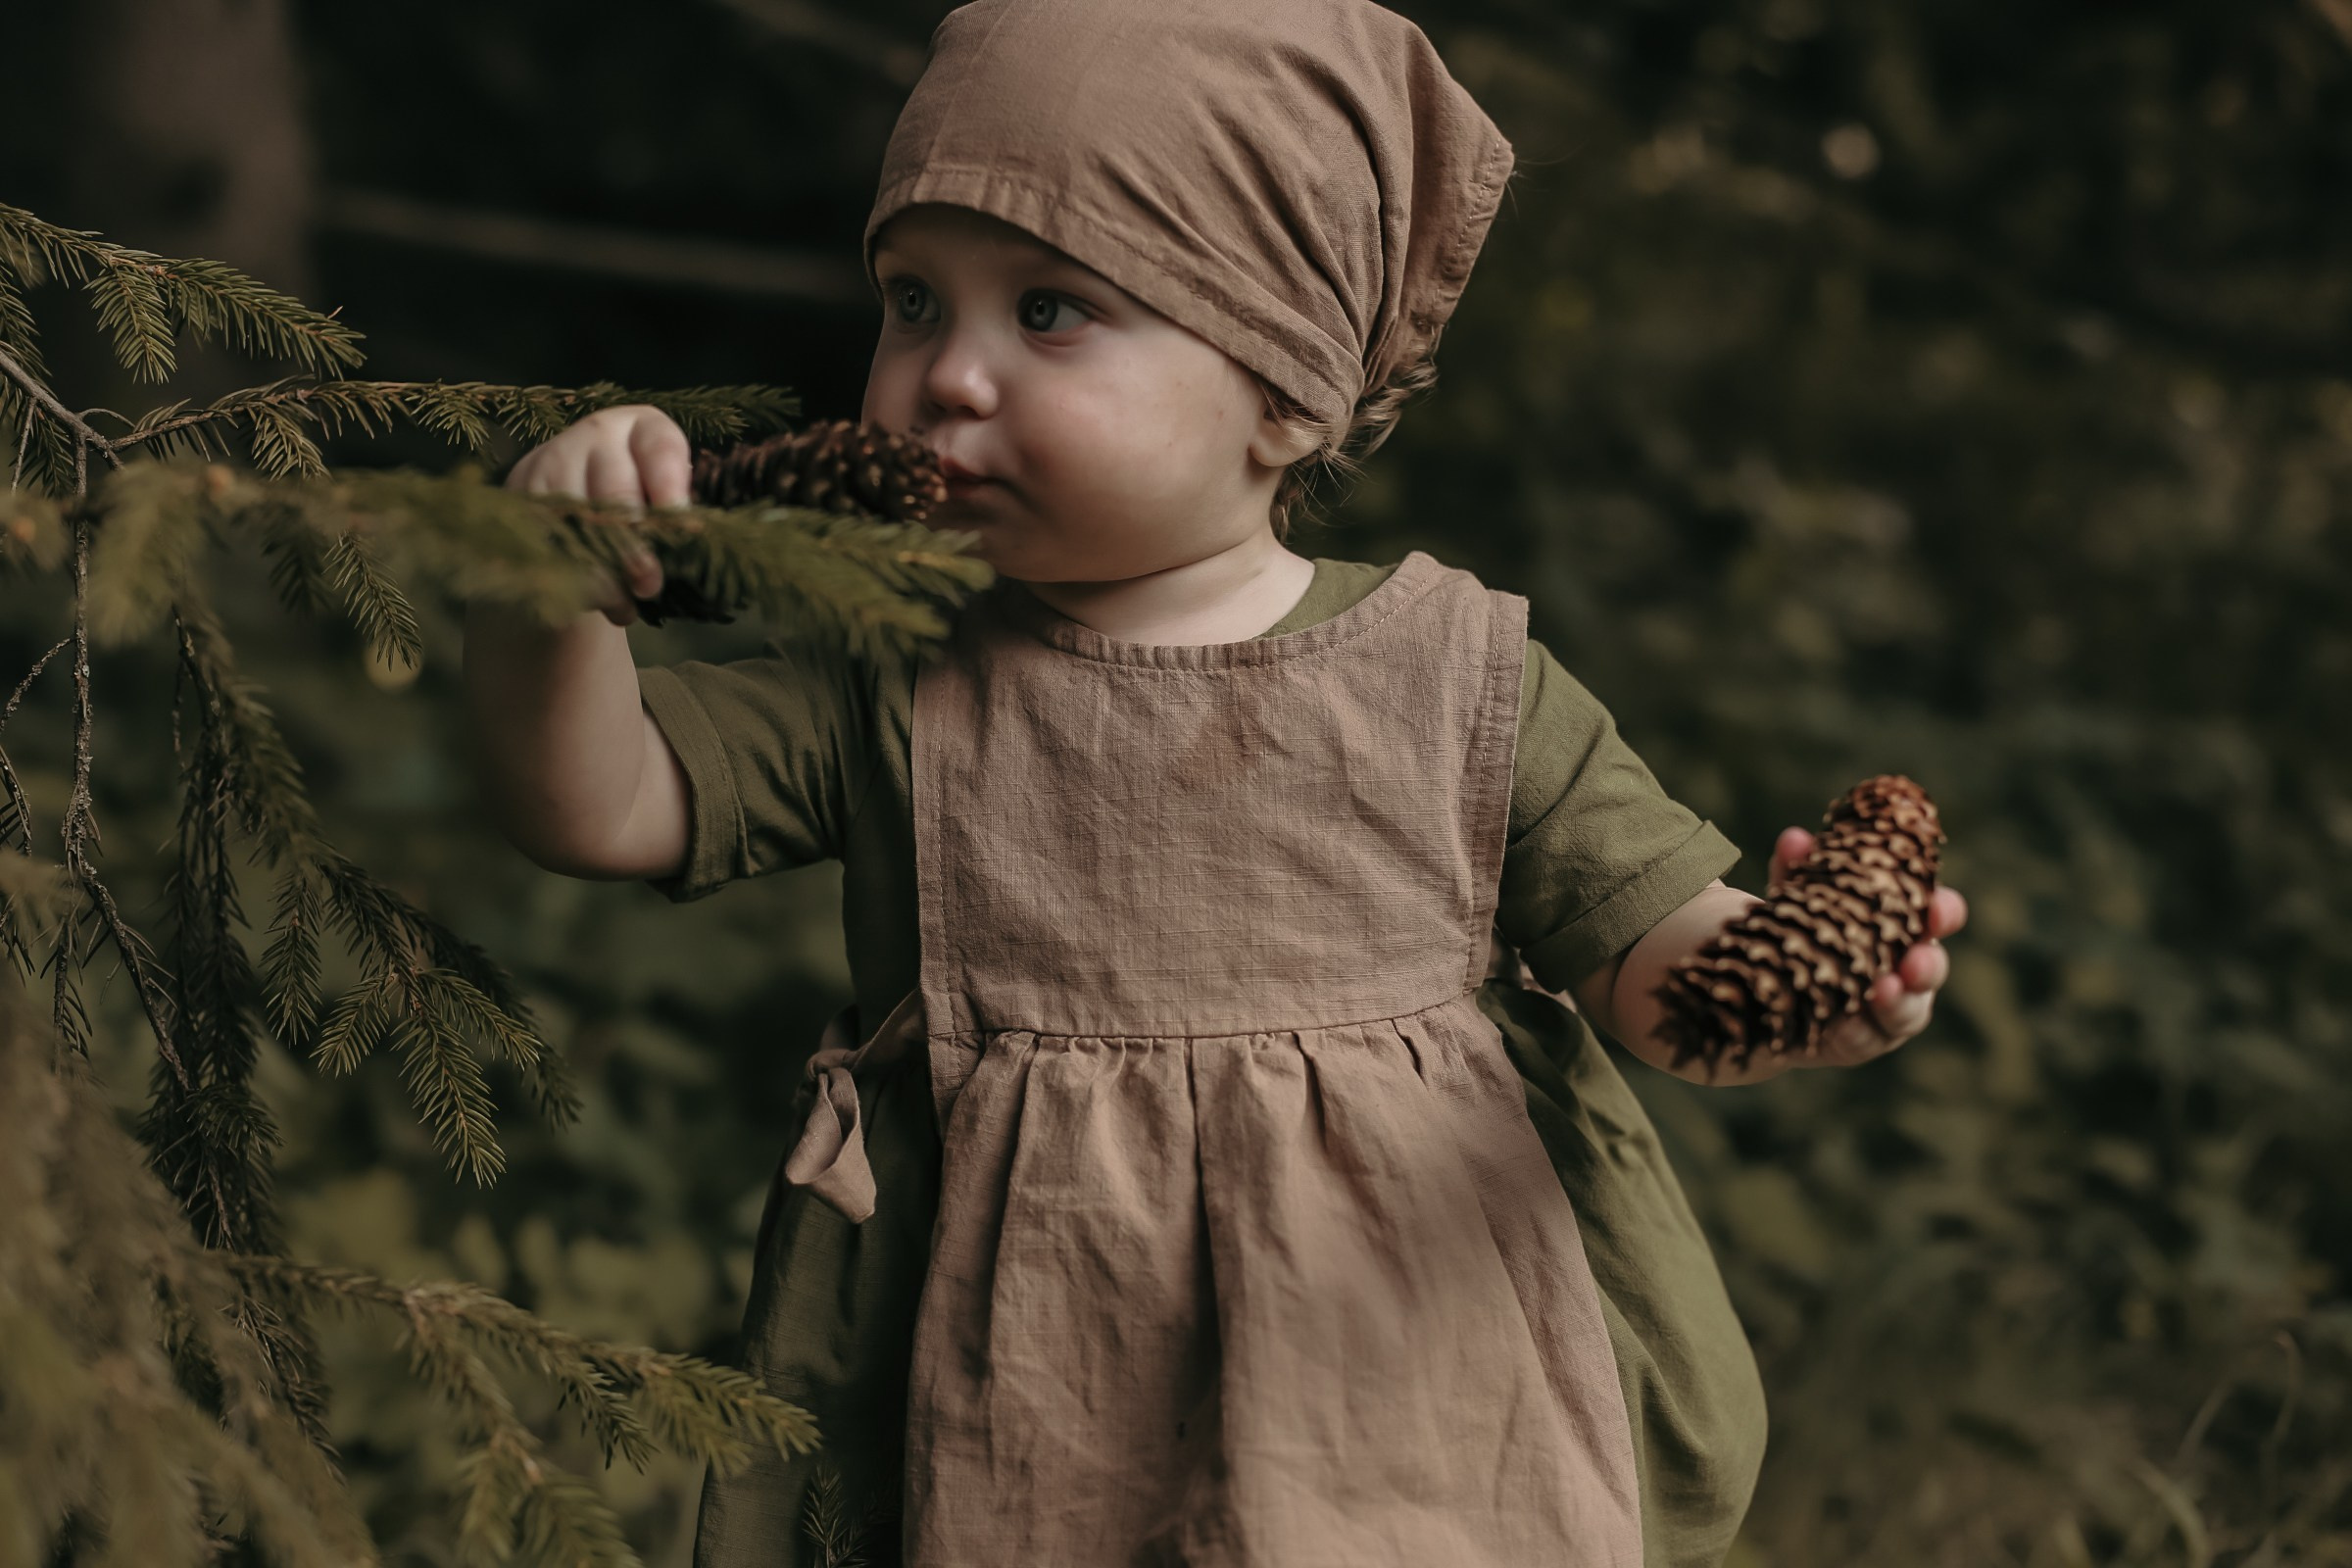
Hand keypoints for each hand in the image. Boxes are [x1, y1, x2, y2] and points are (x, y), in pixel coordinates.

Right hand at [503, 405, 691, 625]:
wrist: (575, 482)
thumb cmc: (639, 492)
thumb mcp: (662, 491)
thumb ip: (674, 513)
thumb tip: (690, 553)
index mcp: (643, 428)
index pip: (661, 451)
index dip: (671, 490)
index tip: (681, 528)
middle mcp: (598, 433)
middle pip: (616, 490)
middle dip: (635, 545)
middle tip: (649, 586)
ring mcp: (555, 458)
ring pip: (578, 520)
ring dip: (602, 573)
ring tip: (622, 608)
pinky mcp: (524, 490)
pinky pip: (546, 537)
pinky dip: (570, 574)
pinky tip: (590, 600)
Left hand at [1768, 824, 1969, 1067]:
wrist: (1743, 989)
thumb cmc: (1782, 932)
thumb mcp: (1788, 898)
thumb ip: (1794, 872)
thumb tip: (1796, 841)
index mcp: (1895, 928)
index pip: (1933, 918)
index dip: (1944, 913)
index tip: (1940, 905)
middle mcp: (1897, 971)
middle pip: (1927, 969)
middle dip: (1929, 963)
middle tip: (1918, 956)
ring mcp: (1877, 1013)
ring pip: (1905, 1012)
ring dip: (1900, 1002)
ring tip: (1886, 988)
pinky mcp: (1849, 1043)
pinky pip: (1863, 1042)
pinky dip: (1857, 1031)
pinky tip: (1846, 1023)